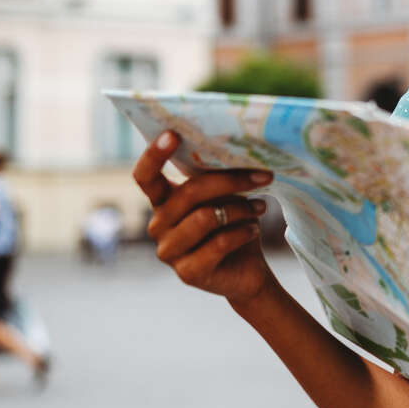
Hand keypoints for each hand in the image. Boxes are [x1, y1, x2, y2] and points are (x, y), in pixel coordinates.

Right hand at [134, 130, 274, 303]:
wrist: (246, 272)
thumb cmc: (233, 225)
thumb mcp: (225, 197)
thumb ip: (217, 177)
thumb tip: (238, 150)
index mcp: (163, 202)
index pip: (145, 176)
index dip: (154, 155)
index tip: (173, 133)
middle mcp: (158, 225)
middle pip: (189, 193)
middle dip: (230, 181)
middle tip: (263, 176)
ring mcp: (169, 252)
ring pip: (206, 217)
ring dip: (240, 209)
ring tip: (260, 208)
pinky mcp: (187, 273)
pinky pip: (218, 243)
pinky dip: (242, 232)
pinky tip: (253, 229)